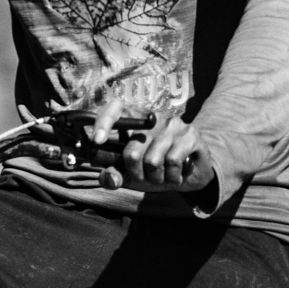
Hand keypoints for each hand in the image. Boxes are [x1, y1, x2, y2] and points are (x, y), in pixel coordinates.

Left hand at [92, 100, 214, 194]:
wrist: (191, 175)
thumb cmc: (158, 170)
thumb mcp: (131, 175)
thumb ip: (114, 176)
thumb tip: (110, 179)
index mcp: (135, 120)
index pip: (116, 108)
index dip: (104, 121)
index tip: (97, 140)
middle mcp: (153, 118)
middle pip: (131, 152)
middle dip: (137, 173)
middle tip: (148, 175)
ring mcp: (173, 124)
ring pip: (152, 160)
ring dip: (156, 178)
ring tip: (165, 174)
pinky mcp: (190, 134)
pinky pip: (173, 161)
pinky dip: (172, 177)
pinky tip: (178, 173)